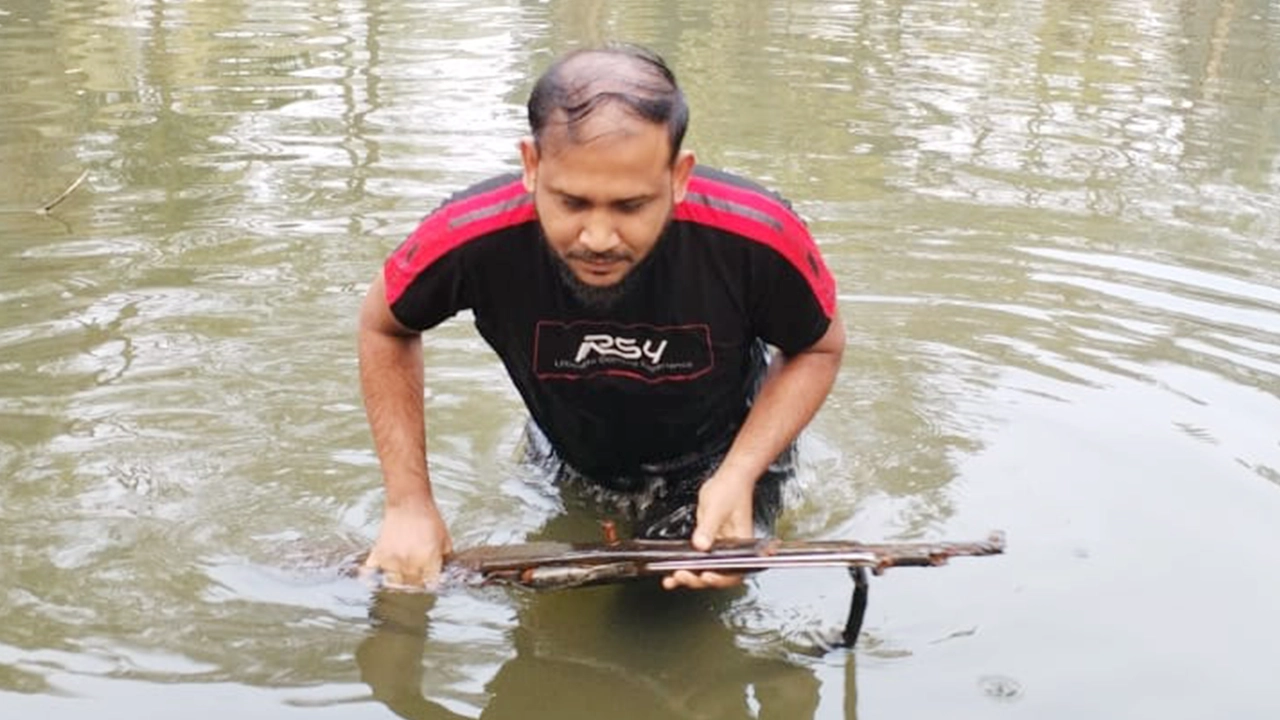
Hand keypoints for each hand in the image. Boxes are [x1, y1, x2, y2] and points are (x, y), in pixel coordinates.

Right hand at [363, 501, 452, 589]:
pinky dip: (376, 574)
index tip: (431, 579)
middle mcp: (410, 562)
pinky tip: (382, 572)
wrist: (409, 502)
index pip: (431, 583)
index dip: (432, 582)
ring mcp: (392, 560)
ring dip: (400, 579)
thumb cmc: (429, 518)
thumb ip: (444, 558)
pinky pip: (374, 572)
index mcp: (428, 559)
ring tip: (404, 572)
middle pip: (413, 584)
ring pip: (395, 582)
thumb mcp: (445, 539)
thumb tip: (443, 571)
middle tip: (418, 575)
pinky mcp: (378, 554)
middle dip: (418, 581)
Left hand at [662, 471, 754, 589]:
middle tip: (681, 575)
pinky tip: (672, 571)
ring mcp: (719, 547)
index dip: (720, 579)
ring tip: (672, 579)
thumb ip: (708, 528)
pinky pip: (697, 559)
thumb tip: (700, 545)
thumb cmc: (732, 490)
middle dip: (698, 579)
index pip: (734, 572)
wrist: (728, 479)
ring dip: (689, 576)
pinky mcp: (708, 542)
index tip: (705, 575)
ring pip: (705, 569)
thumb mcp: (717, 508)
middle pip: (717, 575)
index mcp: (741, 545)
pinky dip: (685, 565)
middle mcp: (731, 550)